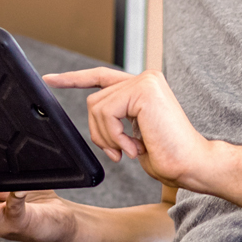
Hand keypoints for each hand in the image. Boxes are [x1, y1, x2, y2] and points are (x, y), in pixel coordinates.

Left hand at [44, 68, 211, 190]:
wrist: (191, 165)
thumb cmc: (167, 156)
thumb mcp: (133, 135)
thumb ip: (116, 119)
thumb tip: (95, 115)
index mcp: (142, 88)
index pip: (100, 77)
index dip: (73, 78)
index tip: (49, 78)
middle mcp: (144, 79)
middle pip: (94, 99)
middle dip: (99, 131)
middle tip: (119, 151)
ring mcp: (145, 81)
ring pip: (97, 107)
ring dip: (108, 137)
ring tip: (131, 149)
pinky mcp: (144, 90)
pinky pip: (107, 112)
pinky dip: (115, 136)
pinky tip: (135, 146)